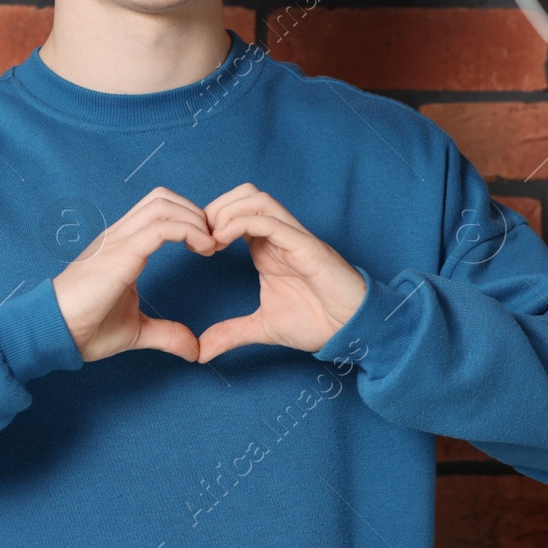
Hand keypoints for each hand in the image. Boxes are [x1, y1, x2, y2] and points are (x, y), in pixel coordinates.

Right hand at [51, 187, 215, 362]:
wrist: (52, 332)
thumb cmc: (84, 329)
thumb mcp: (136, 330)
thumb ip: (166, 334)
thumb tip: (194, 349)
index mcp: (122, 246)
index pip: (158, 211)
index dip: (188, 220)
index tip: (207, 247)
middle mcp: (120, 236)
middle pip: (163, 198)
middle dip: (195, 213)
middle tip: (212, 243)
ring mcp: (118, 241)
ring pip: (163, 204)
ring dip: (195, 219)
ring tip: (209, 245)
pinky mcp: (120, 254)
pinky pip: (161, 227)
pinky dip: (189, 231)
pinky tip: (203, 249)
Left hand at [195, 183, 366, 363]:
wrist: (352, 330)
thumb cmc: (318, 322)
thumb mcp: (263, 327)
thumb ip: (231, 333)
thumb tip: (201, 352)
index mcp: (268, 248)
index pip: (236, 212)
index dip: (210, 221)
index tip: (195, 248)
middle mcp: (279, 236)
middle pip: (244, 194)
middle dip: (216, 208)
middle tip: (199, 239)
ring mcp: (293, 237)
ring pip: (257, 199)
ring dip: (228, 211)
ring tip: (211, 239)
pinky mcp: (305, 245)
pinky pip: (271, 221)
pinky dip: (242, 223)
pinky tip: (222, 241)